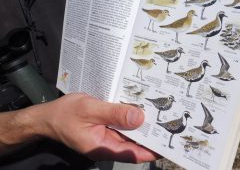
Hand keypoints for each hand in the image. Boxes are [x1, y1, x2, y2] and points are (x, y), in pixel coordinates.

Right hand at [3, 93, 157, 162]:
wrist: (47, 116)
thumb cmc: (65, 113)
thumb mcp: (90, 109)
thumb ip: (114, 113)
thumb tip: (139, 117)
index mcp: (103, 147)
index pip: (133, 153)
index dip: (152, 150)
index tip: (169, 143)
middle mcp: (107, 145)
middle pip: (134, 144)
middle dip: (150, 135)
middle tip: (169, 122)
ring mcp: (106, 138)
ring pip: (129, 135)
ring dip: (142, 126)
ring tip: (160, 115)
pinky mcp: (104, 129)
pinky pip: (121, 126)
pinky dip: (131, 119)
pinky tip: (140, 109)